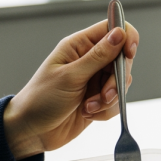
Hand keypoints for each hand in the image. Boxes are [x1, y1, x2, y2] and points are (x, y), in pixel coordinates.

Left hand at [3, 20, 138, 158]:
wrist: (31, 131)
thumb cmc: (41, 100)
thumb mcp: (70, 76)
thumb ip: (98, 56)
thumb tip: (120, 33)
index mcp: (79, 46)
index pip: (112, 29)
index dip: (126, 37)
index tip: (128, 53)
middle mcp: (89, 60)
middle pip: (122, 58)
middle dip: (117, 80)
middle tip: (104, 95)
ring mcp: (95, 79)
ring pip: (121, 82)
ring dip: (109, 99)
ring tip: (89, 107)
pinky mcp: (98, 98)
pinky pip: (116, 101)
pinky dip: (106, 110)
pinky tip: (88, 114)